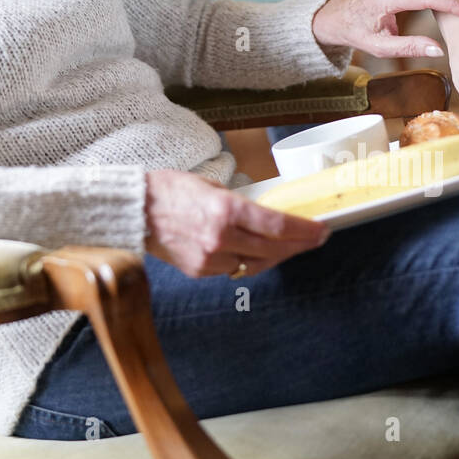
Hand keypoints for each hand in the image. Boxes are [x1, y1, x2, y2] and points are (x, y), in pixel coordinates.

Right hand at [144, 169, 329, 277]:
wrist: (136, 209)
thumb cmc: (171, 190)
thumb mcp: (212, 187)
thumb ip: (241, 205)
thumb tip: (269, 218)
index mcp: (225, 210)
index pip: (277, 226)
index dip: (304, 230)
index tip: (322, 229)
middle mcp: (221, 238)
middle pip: (273, 248)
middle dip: (299, 244)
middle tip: (316, 238)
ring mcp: (210, 259)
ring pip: (256, 263)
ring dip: (276, 255)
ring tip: (289, 245)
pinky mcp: (200, 271)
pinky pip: (233, 269)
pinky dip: (246, 260)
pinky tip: (253, 251)